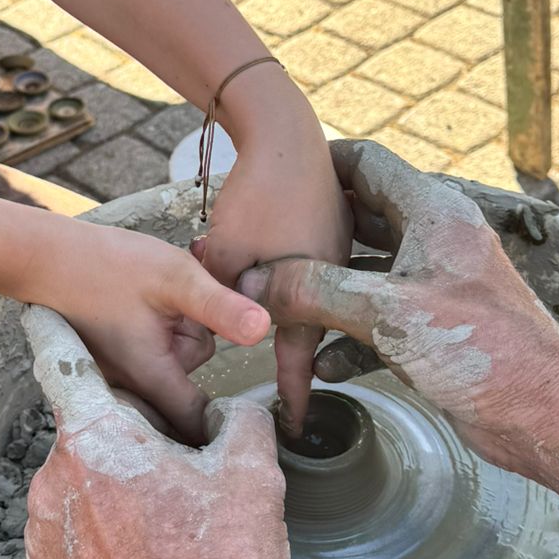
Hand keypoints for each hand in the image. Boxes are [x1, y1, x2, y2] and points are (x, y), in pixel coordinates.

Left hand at [22, 307, 293, 558]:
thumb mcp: (251, 473)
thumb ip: (239, 420)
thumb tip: (236, 410)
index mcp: (95, 439)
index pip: (61, 361)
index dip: (53, 328)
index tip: (36, 306)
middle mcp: (52, 479)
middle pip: (87, 431)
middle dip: (127, 436)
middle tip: (182, 467)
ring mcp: (41, 533)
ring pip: (79, 483)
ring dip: (114, 487)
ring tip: (170, 524)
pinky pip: (72, 533)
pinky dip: (102, 534)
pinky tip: (148, 558)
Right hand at [34, 220, 271, 441]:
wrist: (48, 257)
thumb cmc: (108, 265)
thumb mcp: (177, 278)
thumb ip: (220, 306)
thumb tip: (263, 329)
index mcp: (152, 377)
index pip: (197, 422)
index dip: (222, 420)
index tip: (240, 405)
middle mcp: (133, 386)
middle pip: (187, 385)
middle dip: (194, 347)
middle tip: (182, 308)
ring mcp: (119, 376)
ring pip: (170, 365)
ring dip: (176, 334)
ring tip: (161, 297)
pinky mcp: (112, 361)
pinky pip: (149, 355)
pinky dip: (157, 332)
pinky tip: (149, 302)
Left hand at [198, 69, 350, 435]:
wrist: (285, 130)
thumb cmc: (257, 194)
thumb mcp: (225, 253)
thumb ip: (220, 298)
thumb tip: (216, 327)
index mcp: (313, 292)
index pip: (299, 360)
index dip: (295, 395)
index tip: (297, 428)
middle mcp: (338, 276)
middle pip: (312, 327)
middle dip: (293, 351)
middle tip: (287, 385)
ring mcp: (342, 249)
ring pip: (314, 294)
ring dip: (292, 304)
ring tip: (265, 310)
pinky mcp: (337, 225)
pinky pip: (318, 265)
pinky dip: (298, 275)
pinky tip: (273, 263)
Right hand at [238, 141, 558, 473]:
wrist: (542, 412)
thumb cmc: (479, 350)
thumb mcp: (387, 313)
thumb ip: (315, 291)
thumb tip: (255, 284)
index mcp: (432, 213)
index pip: (367, 163)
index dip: (320, 164)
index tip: (275, 177)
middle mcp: (435, 239)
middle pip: (361, 219)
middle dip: (312, 237)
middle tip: (260, 249)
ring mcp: (437, 285)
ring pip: (366, 273)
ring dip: (324, 293)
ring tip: (277, 308)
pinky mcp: (436, 328)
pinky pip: (380, 319)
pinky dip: (349, 336)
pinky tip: (319, 365)